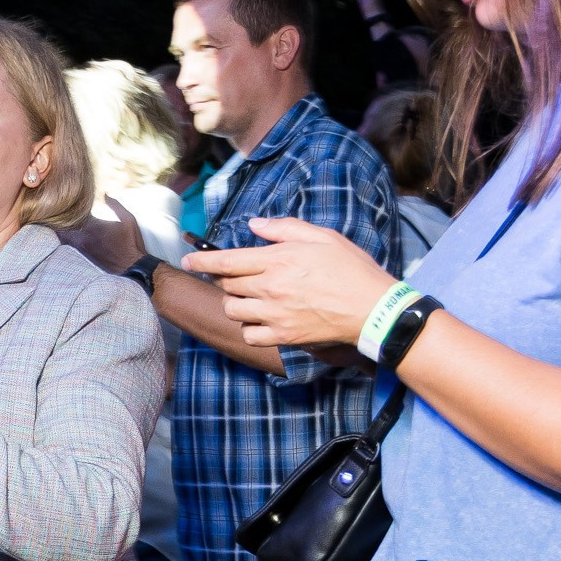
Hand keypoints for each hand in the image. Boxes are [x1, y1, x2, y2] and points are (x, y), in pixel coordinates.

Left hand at [64, 198, 145, 273]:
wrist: (132, 267)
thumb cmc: (132, 243)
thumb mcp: (129, 220)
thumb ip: (116, 206)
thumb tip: (105, 194)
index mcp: (95, 226)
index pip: (75, 213)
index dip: (71, 207)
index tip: (70, 202)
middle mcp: (85, 237)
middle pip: (66, 225)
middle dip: (63, 217)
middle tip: (60, 210)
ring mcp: (83, 247)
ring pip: (65, 235)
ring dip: (62, 228)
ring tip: (60, 220)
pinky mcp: (83, 255)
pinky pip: (68, 245)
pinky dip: (65, 238)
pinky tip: (65, 234)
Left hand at [185, 218, 392, 353]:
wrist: (372, 308)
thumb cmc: (351, 269)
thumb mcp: (322, 236)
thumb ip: (284, 229)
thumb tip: (255, 224)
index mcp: (278, 260)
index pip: (227, 261)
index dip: (202, 261)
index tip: (187, 260)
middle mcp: (271, 288)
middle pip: (227, 286)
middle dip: (226, 280)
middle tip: (238, 277)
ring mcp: (275, 314)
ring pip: (233, 310)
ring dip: (234, 303)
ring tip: (249, 298)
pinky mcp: (283, 336)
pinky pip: (249, 334)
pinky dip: (249, 327)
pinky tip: (260, 320)